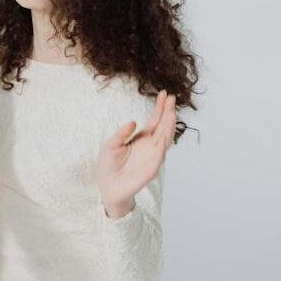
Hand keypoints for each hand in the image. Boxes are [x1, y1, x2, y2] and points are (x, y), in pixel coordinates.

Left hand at [98, 91, 177, 217]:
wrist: (107, 186)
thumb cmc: (109, 165)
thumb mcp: (111, 145)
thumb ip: (122, 133)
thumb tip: (133, 122)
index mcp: (141, 139)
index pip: (155, 120)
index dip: (160, 108)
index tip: (165, 94)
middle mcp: (150, 146)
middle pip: (163, 126)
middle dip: (168, 112)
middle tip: (172, 98)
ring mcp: (153, 156)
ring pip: (165, 138)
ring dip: (169, 126)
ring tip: (171, 112)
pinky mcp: (152, 168)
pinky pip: (159, 155)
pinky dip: (162, 144)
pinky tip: (164, 134)